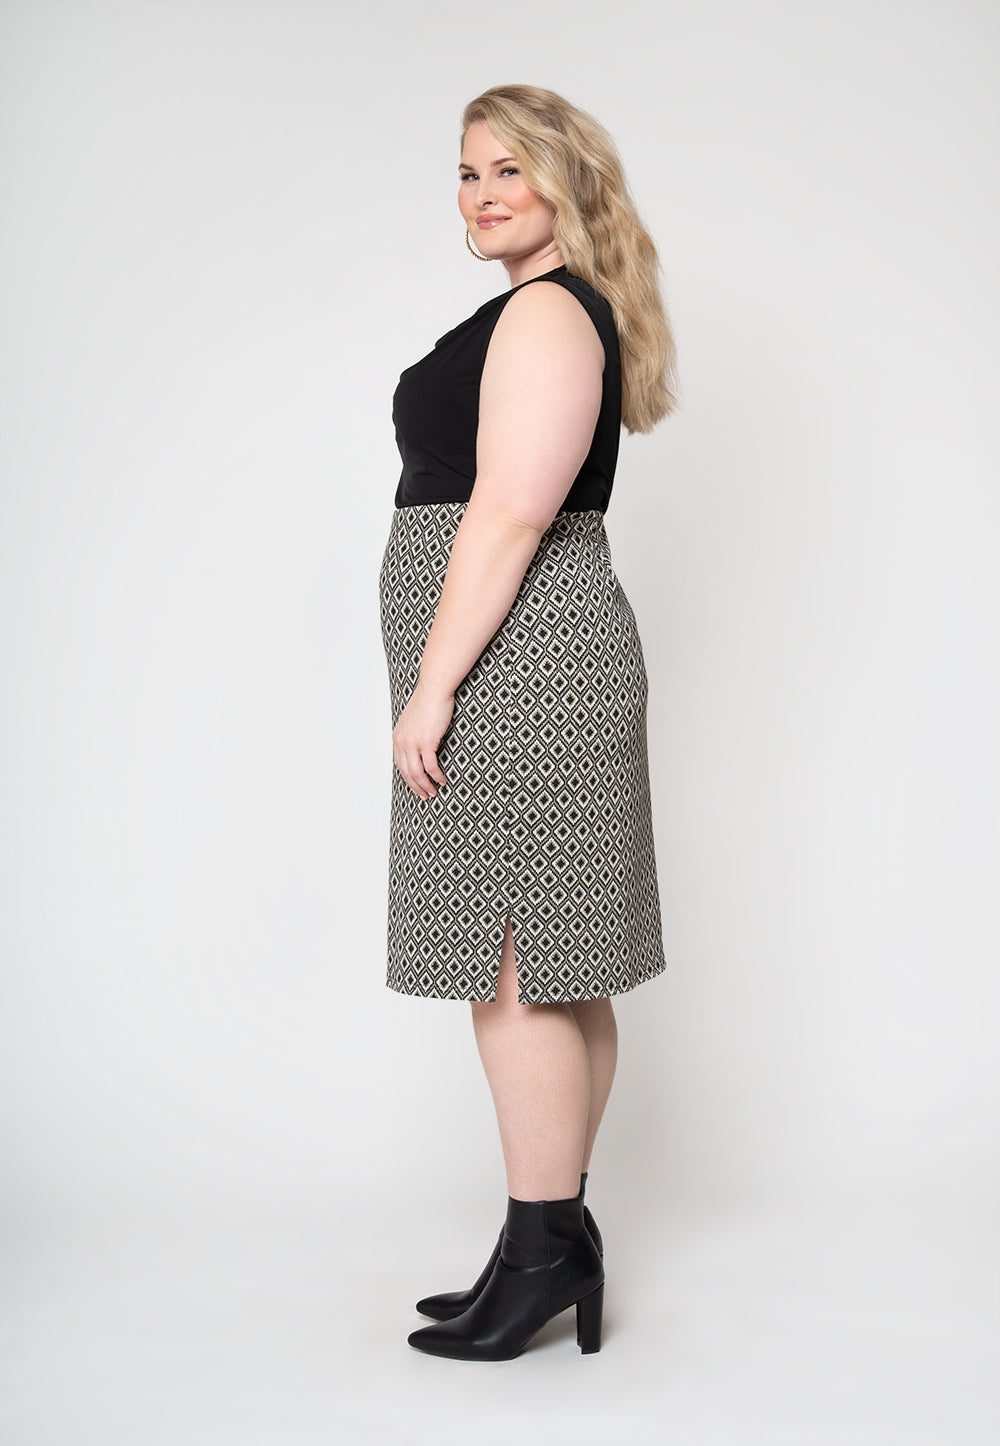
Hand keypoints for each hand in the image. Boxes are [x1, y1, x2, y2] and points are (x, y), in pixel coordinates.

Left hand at [392, 681, 453, 800]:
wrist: (434, 690)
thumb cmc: (428, 701)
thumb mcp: (414, 720)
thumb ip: (413, 733)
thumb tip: (420, 745)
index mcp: (398, 737)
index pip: (400, 765)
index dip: (408, 779)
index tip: (416, 787)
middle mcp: (402, 742)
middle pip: (407, 773)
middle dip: (416, 787)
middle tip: (426, 795)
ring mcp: (413, 743)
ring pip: (417, 773)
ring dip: (426, 785)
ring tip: (434, 792)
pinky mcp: (426, 742)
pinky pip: (430, 766)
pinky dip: (436, 776)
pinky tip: (442, 781)